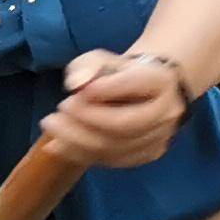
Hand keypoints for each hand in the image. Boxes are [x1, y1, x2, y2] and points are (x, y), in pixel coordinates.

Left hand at [43, 48, 191, 169]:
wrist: (139, 93)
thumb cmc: (116, 73)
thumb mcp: (101, 59)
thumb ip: (87, 66)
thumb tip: (75, 84)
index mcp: (161, 81)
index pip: (136, 86)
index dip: (104, 90)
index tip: (73, 91)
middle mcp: (167, 112)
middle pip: (125, 124)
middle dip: (85, 119)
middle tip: (57, 110)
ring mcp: (160, 137)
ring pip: (116, 147)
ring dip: (77, 139)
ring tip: (52, 125)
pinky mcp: (148, 154)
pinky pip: (114, 160)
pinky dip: (81, 154)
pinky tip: (58, 145)